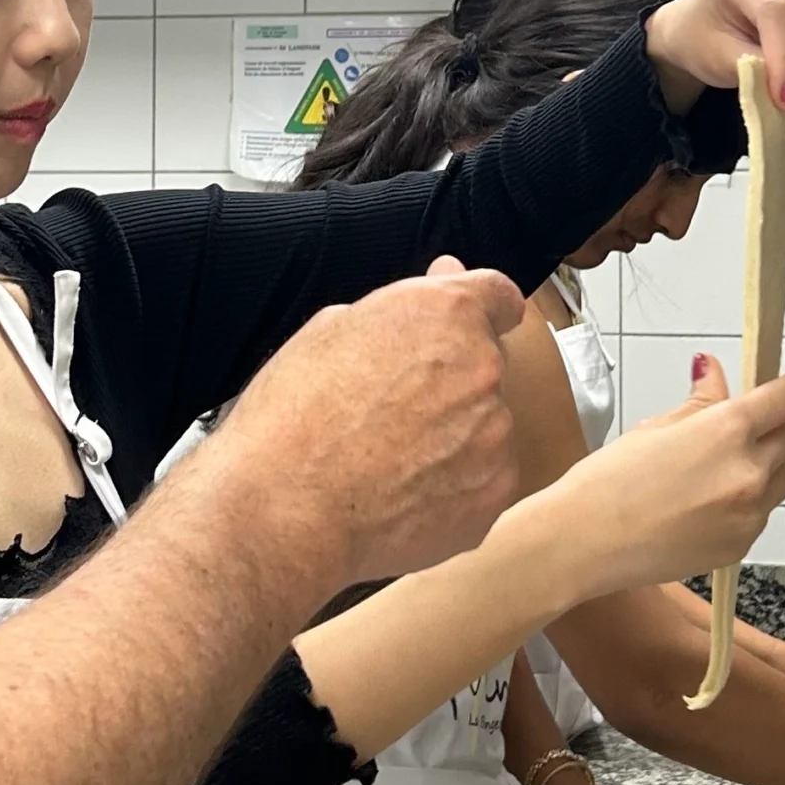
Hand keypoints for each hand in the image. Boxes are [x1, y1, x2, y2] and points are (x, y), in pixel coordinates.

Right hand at [212, 255, 526, 585]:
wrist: (284, 508)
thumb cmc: (293, 416)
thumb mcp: (332, 330)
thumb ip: (404, 305)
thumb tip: (444, 276)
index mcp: (448, 315)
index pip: (499, 297)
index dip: (480, 310)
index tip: (464, 328)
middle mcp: (484, 368)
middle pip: (486, 366)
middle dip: (452, 380)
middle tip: (391, 409)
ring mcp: (495, 435)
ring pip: (485, 427)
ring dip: (454, 436)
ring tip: (388, 459)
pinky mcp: (493, 494)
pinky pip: (483, 481)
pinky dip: (454, 487)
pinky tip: (401, 494)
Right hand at [526, 352, 784, 602]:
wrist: (585, 542)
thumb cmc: (608, 482)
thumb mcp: (655, 427)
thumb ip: (700, 402)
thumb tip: (714, 374)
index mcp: (726, 432)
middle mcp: (748, 474)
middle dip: (780, 421)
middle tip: (755, 414)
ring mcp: (748, 515)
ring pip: (781, 475)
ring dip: (769, 458)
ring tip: (727, 456)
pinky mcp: (740, 546)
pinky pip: (762, 511)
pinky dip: (750, 495)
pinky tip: (710, 494)